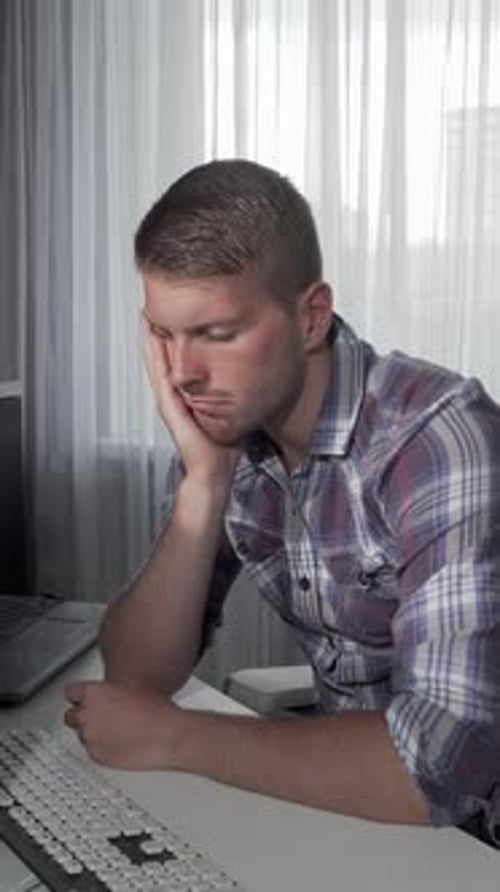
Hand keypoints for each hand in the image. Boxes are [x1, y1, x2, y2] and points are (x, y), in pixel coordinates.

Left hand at [64, 680, 180, 768]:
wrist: (168, 735)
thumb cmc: (156, 712)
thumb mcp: (131, 690)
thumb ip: (110, 693)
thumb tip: (107, 698)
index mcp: (94, 693)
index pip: (70, 692)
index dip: (79, 696)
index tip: (84, 699)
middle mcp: (87, 715)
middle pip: (70, 716)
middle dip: (82, 716)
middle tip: (98, 718)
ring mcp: (90, 737)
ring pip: (81, 735)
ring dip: (92, 733)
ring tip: (114, 732)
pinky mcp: (97, 756)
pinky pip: (92, 751)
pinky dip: (102, 748)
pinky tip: (119, 744)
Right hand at [142, 315, 238, 485]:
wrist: (214, 472)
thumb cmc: (223, 449)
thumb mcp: (232, 411)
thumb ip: (236, 394)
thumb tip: (256, 376)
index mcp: (190, 396)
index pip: (180, 360)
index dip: (177, 338)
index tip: (180, 315)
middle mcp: (177, 396)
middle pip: (164, 357)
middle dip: (162, 332)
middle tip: (156, 306)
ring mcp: (171, 400)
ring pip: (158, 362)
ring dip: (152, 339)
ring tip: (149, 315)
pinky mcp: (170, 406)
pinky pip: (161, 375)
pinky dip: (155, 356)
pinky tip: (153, 339)